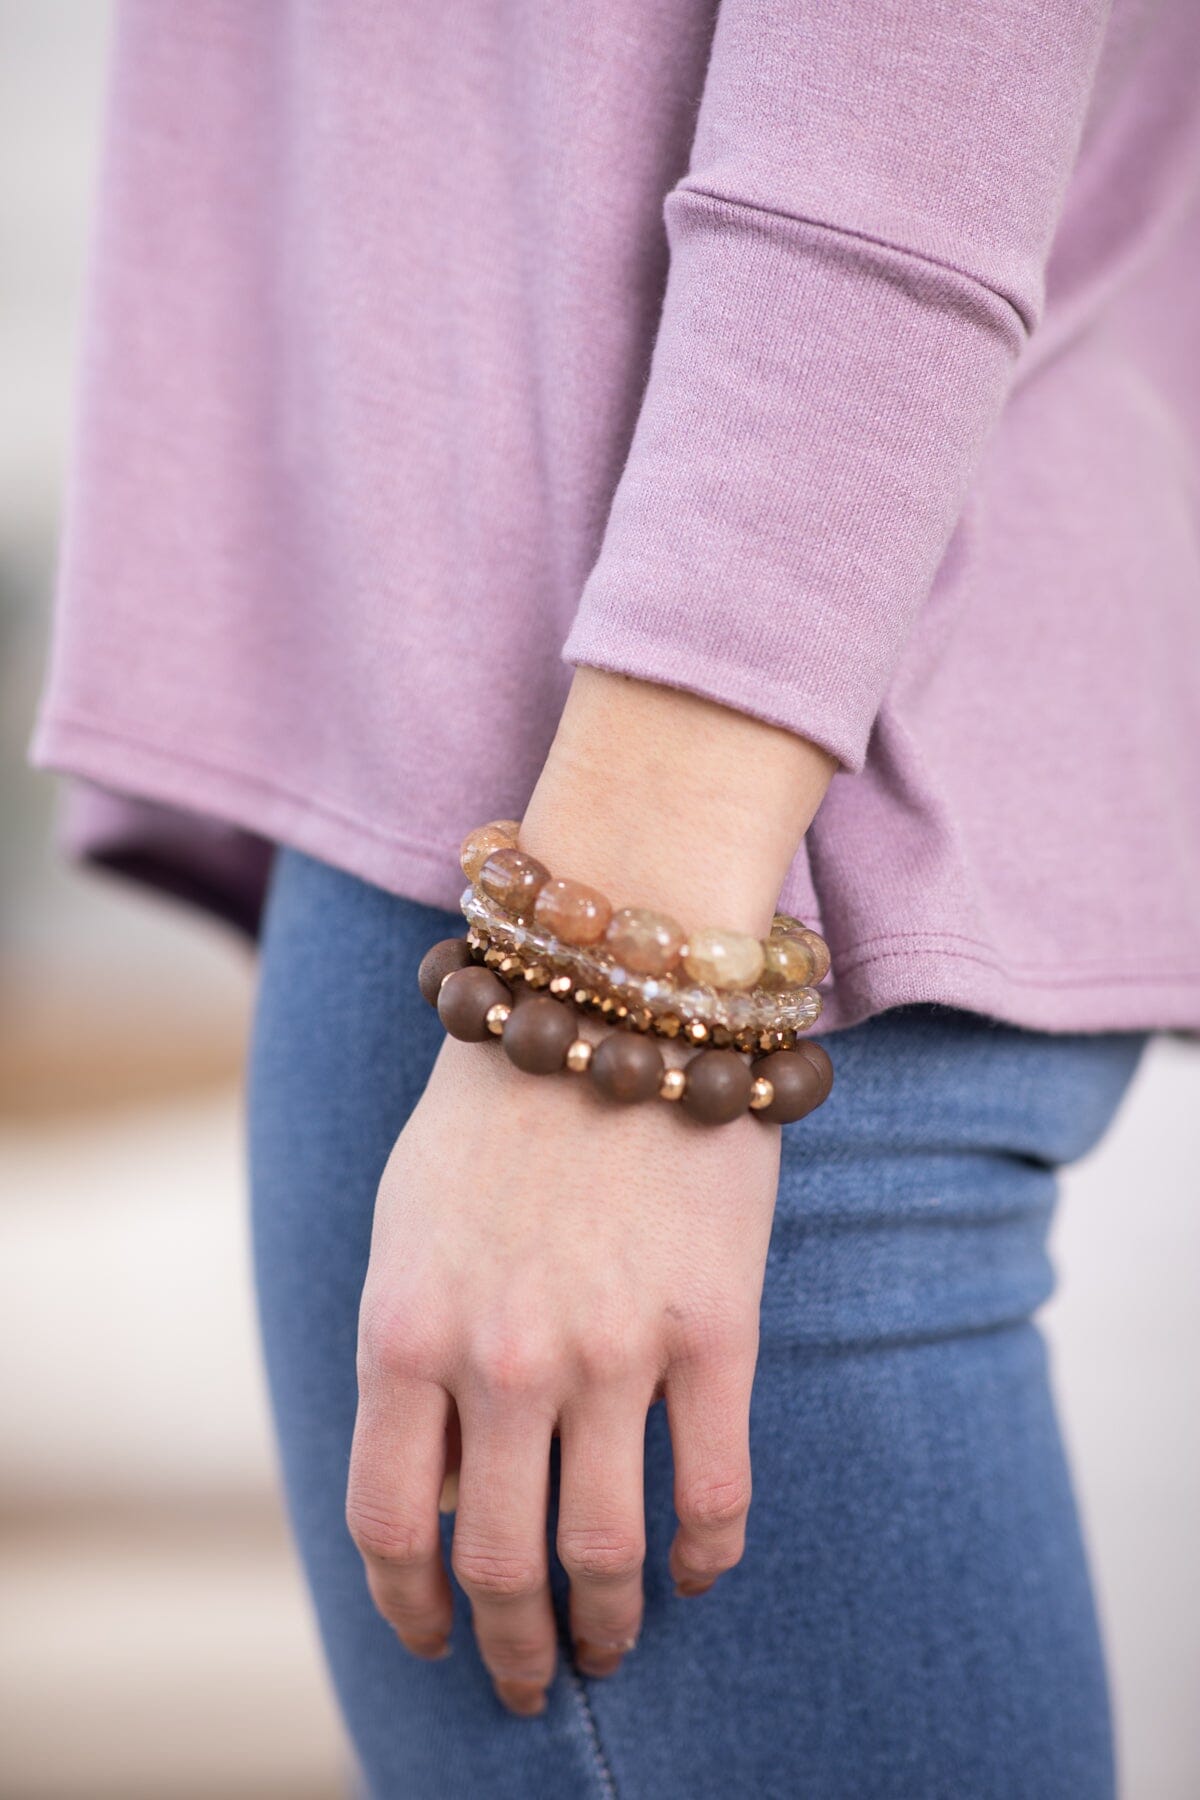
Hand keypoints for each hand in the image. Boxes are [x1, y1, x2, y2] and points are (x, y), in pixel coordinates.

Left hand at [346, 1030, 781, 1714]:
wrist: (609, 998)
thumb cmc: (492, 1114)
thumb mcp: (404, 1229)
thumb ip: (410, 1359)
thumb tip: (447, 1493)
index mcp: (404, 1331)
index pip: (391, 1522)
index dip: (409, 1604)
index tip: (433, 1635)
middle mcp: (502, 1359)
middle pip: (500, 1564)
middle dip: (511, 1648)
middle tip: (529, 1680)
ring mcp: (614, 1350)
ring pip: (607, 1550)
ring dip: (608, 1625)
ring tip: (612, 1644)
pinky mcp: (713, 1327)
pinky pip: (716, 1490)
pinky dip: (708, 1556)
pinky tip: (701, 1572)